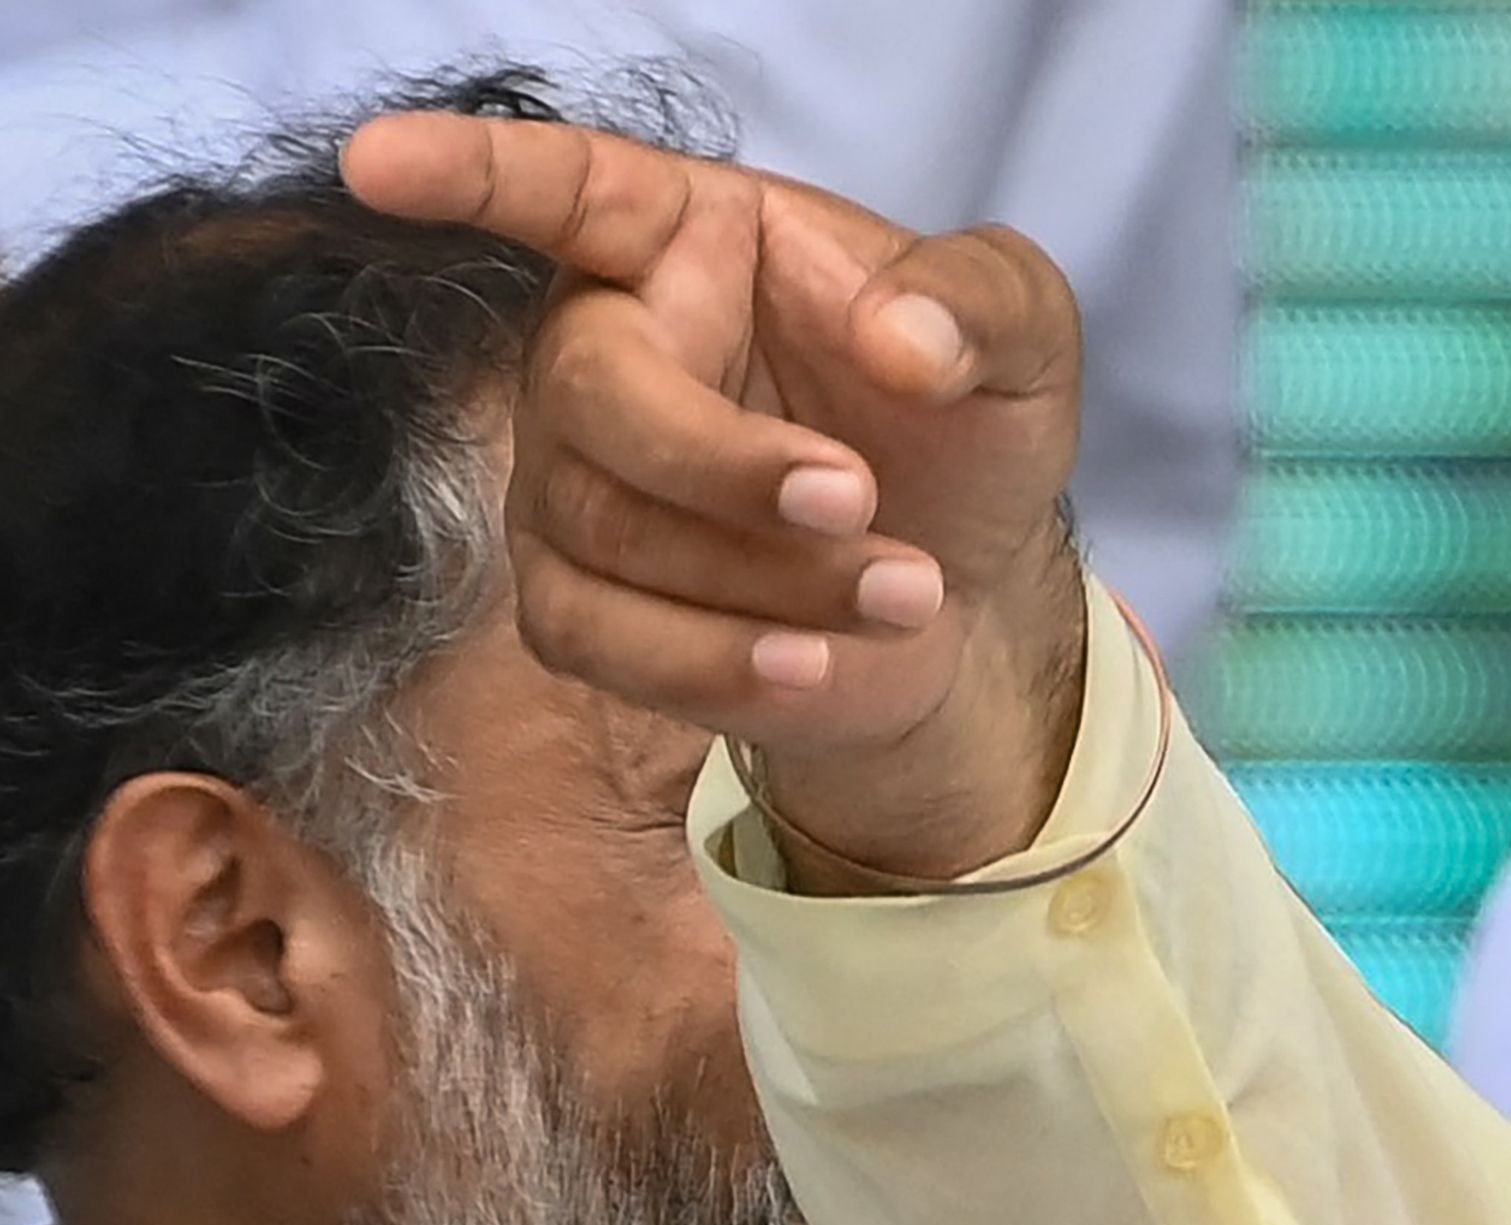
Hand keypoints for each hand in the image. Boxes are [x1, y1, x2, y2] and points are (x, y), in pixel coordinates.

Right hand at [338, 110, 1089, 882]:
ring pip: (610, 533)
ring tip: (909, 590)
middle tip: (857, 497)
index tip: (381, 163)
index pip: (558, 188)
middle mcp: (600, 350)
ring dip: (772, 577)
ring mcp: (570, 484)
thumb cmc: (962, 429)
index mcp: (683, 244)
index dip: (469, 172)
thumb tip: (905, 336)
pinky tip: (817, 664)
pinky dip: (720, 663)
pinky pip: (602, 640)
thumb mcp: (1018, 341)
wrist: (970, 592)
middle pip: (590, 396)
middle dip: (725, 464)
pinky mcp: (582, 607)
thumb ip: (981, 304)